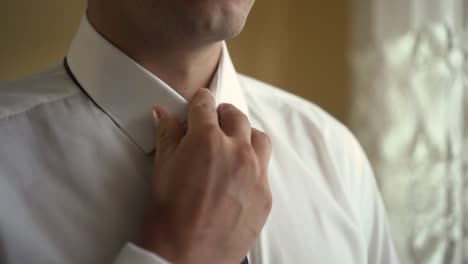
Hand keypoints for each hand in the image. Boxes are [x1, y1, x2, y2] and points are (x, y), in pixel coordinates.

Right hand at [141, 88, 272, 263]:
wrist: (186, 257)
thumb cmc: (168, 215)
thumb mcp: (162, 169)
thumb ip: (167, 135)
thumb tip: (164, 115)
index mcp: (207, 139)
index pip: (206, 105)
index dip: (199, 102)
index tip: (199, 103)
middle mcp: (237, 151)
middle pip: (236, 117)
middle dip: (223, 115)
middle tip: (213, 123)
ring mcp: (256, 174)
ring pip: (259, 139)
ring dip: (245, 135)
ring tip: (232, 144)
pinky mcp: (265, 196)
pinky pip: (264, 170)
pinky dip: (253, 165)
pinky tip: (238, 177)